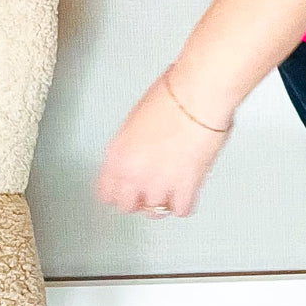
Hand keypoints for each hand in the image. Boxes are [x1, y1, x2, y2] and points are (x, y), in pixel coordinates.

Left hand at [95, 70, 233, 217]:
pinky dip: (186, 203)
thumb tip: (143, 153)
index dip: (120, 191)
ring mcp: (159, 182)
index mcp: (117, 155)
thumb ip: (133, 146)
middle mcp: (134, 173)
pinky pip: (181, 210)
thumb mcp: (138, 119)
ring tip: (173, 188)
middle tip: (152, 188)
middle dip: (140, 199)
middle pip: (128, 206)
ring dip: (164, 200)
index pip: (106, 193)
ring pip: (155, 212)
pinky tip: (189, 190)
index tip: (128, 189)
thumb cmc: (173, 93)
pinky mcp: (186, 186)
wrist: (198, 94)